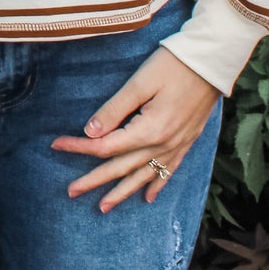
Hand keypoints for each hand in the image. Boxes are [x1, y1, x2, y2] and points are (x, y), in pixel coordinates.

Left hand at [51, 46, 219, 212]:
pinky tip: (147, 197)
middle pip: (121, 167)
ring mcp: (177, 145)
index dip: (79, 147)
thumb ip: (114, 109)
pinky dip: (156, 185)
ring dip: (122, 192)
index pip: (105, 146)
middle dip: (94, 180)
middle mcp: (163, 144)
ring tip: (103, 207)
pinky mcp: (187, 141)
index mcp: (149, 130)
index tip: (57, 145)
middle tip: (71, 192)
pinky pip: (168, 171)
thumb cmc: (174, 65)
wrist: (212, 62)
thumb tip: (90, 132)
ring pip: (143, 176)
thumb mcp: (140, 82)